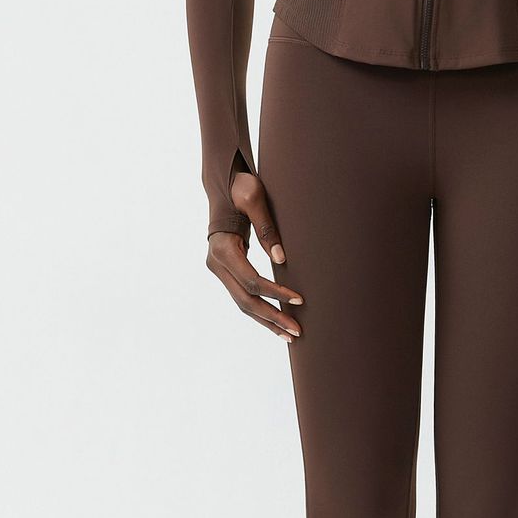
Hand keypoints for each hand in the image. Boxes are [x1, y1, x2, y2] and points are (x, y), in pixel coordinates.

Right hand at [207, 166, 304, 341]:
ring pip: (242, 303)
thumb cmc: (239, 186)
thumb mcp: (254, 198)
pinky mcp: (226, 269)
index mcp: (223, 248)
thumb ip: (267, 228)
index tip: (300, 299)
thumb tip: (282, 259)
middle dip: (272, 317)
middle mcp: (217, 263)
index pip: (252, 281)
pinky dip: (260, 310)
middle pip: (246, 300)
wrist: (222, 183)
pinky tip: (276, 322)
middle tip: (298, 331)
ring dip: (266, 320)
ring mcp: (219, 268)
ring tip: (290, 335)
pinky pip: (243, 295)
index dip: (276, 293)